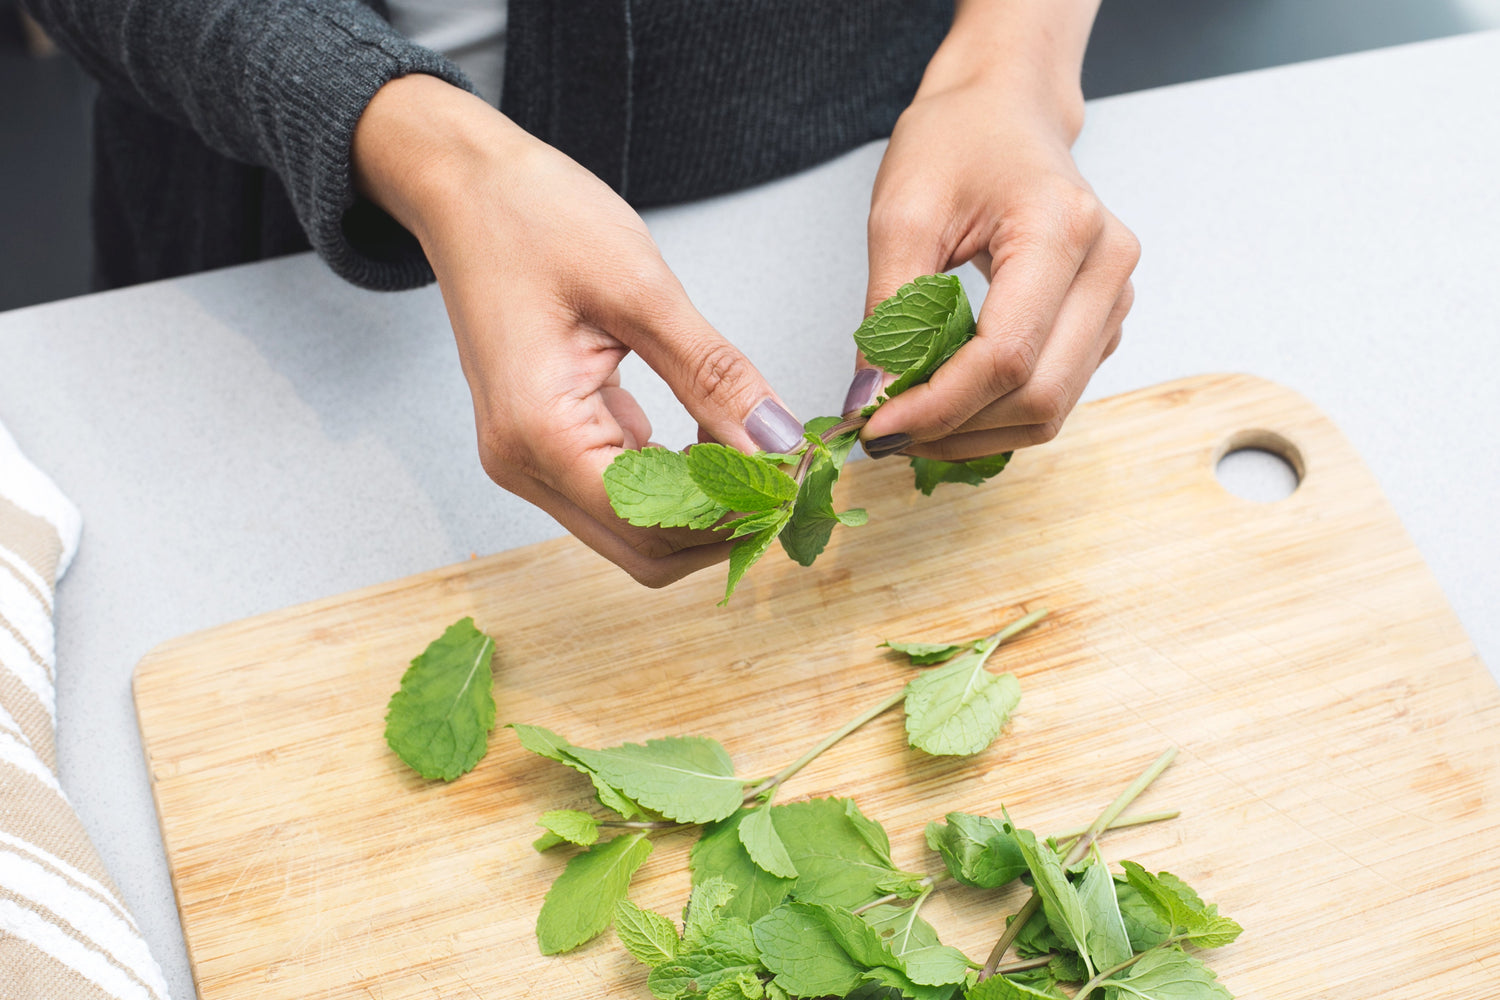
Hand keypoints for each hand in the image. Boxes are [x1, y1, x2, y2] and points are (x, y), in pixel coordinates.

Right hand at [353, 76, 804, 584]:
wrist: (463, 184)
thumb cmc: (532, 216)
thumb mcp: (641, 290)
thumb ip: (714, 376)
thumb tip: (778, 443)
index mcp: (538, 431)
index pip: (654, 524)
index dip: (734, 515)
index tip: (797, 479)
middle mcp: (523, 463)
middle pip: (645, 549)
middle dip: (723, 523)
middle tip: (789, 473)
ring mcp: (528, 457)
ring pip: (636, 527)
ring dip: (703, 504)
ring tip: (760, 450)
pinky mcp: (544, 440)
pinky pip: (621, 488)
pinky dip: (676, 476)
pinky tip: (713, 432)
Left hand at [848, 0, 1138, 460]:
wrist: (1005, 110)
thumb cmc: (959, 141)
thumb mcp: (902, 212)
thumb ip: (889, 311)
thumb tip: (874, 398)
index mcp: (1062, 230)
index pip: (1006, 356)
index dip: (938, 405)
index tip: (876, 425)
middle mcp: (1106, 269)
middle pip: (1037, 397)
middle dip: (954, 429)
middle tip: (884, 433)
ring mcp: (1113, 300)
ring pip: (1049, 410)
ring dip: (974, 433)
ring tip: (909, 421)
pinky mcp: (1102, 323)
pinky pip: (1053, 396)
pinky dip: (995, 416)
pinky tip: (946, 402)